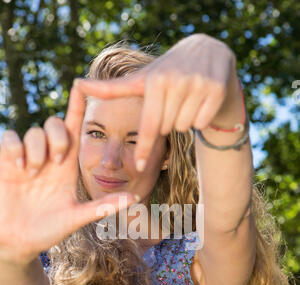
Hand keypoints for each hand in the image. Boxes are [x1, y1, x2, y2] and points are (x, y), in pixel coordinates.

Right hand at [0, 85, 136, 264]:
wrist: (18, 242)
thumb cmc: (48, 231)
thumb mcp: (76, 218)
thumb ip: (103, 207)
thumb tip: (134, 198)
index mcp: (67, 167)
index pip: (75, 130)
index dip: (79, 106)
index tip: (84, 84)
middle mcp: (48, 158)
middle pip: (54, 124)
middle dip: (58, 135)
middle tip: (57, 161)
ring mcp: (27, 159)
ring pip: (33, 131)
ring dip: (37, 148)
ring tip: (33, 173)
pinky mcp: (6, 162)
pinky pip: (9, 137)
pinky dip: (14, 147)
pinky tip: (19, 167)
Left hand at [75, 34, 240, 171]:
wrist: (206, 54)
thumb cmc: (166, 72)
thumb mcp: (141, 80)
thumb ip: (111, 89)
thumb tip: (77, 84)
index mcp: (154, 81)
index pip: (148, 125)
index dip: (142, 148)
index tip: (138, 168)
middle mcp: (176, 80)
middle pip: (167, 129)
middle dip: (167, 123)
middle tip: (171, 103)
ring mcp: (198, 84)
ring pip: (185, 127)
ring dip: (184, 120)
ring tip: (185, 100)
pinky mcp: (217, 89)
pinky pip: (203, 123)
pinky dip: (201, 118)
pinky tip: (201, 100)